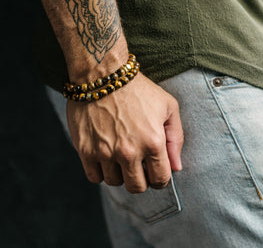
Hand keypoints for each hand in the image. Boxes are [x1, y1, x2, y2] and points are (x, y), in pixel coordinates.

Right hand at [66, 73, 183, 192]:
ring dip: (119, 174)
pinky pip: (94, 177)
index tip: (154, 171)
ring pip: (114, 182)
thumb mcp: (168, 106)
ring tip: (119, 157)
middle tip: (137, 166)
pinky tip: (105, 158)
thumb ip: (176, 138)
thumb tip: (176, 167)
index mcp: (153, 142)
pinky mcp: (85, 149)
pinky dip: (100, 172)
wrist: (103, 75)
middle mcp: (129, 151)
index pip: (160, 179)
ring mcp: (105, 152)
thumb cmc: (138, 89)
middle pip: (136, 187)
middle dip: (140, 180)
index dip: (159, 178)